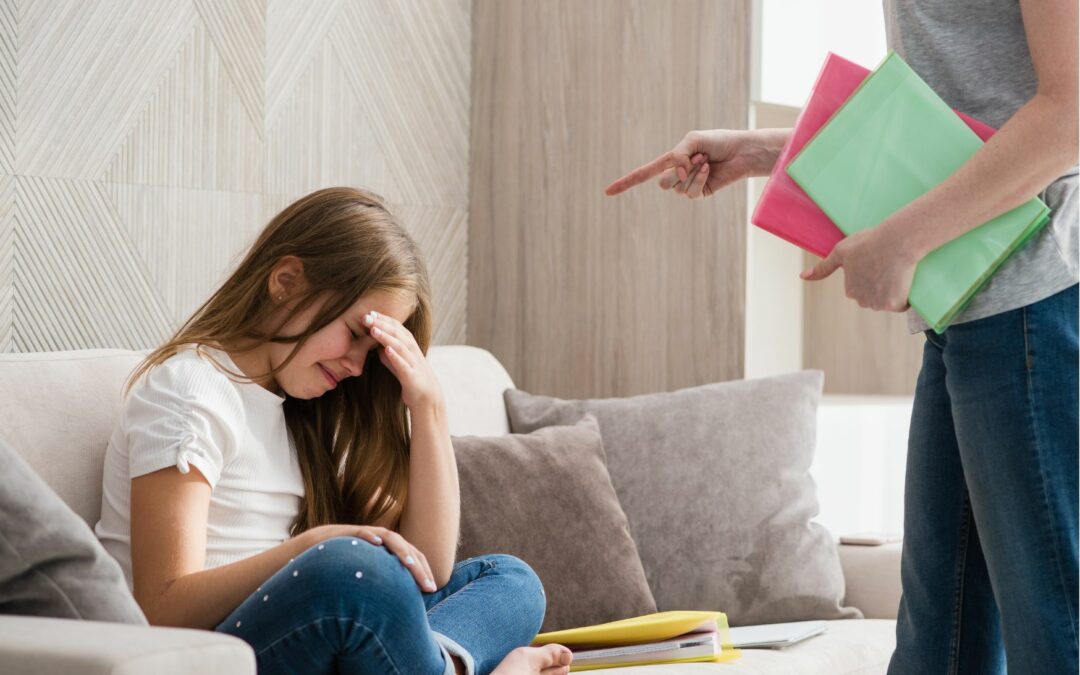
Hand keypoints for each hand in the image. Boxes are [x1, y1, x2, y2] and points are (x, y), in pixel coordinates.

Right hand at [307, 524, 437, 592]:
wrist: (316, 547)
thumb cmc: (344, 566)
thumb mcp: (367, 576)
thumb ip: (382, 584)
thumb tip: (399, 606)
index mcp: (388, 550)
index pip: (412, 558)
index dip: (423, 571)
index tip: (432, 589)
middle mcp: (381, 540)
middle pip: (407, 549)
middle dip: (419, 567)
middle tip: (429, 586)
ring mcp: (367, 535)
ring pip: (389, 538)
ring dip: (401, 550)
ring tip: (411, 564)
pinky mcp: (348, 533)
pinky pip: (360, 532)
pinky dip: (369, 536)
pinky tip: (376, 544)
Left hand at [363, 310, 444, 412]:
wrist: (427, 398)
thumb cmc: (411, 377)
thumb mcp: (397, 362)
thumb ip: (387, 352)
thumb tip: (376, 343)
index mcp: (408, 344)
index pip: (395, 326)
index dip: (382, 318)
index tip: (368, 312)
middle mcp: (412, 350)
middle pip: (397, 333)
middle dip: (381, 323)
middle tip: (366, 317)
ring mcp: (413, 362)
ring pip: (400, 346)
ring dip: (386, 337)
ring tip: (373, 330)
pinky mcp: (412, 377)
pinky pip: (403, 365)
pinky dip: (395, 356)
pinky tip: (386, 350)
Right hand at [604, 128, 787, 197]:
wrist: (741, 151)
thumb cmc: (718, 141)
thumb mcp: (692, 140)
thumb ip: (678, 154)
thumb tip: (676, 174)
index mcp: (671, 160)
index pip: (643, 173)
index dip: (626, 183)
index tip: (607, 192)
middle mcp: (677, 174)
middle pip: (662, 183)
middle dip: (677, 171)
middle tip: (697, 157)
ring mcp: (688, 186)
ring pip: (677, 188)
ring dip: (692, 172)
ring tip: (705, 161)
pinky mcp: (700, 194)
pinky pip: (690, 192)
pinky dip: (699, 179)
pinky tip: (709, 170)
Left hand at [800, 222, 918, 311]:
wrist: (897, 241)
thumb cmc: (868, 242)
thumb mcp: (841, 252)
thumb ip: (823, 267)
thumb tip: (802, 277)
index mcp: (850, 290)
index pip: (862, 288)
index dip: (870, 274)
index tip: (874, 262)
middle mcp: (862, 301)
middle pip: (874, 296)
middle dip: (880, 285)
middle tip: (886, 265)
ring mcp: (879, 304)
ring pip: (887, 301)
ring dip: (892, 291)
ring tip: (894, 271)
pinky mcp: (895, 304)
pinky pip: (901, 305)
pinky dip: (904, 296)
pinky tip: (902, 280)